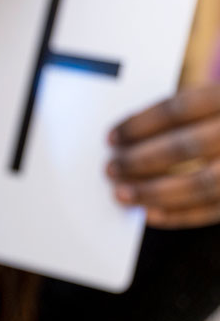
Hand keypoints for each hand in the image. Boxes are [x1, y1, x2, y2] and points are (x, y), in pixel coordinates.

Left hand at [107, 85, 219, 227]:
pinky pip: (213, 210)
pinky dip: (179, 215)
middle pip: (186, 147)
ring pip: (200, 183)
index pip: (180, 109)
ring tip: (124, 194)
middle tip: (111, 168)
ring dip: (154, 192)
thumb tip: (127, 141)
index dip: (140, 124)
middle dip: (142, 160)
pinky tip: (151, 214)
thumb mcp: (215, 105)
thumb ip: (183, 119)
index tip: (112, 137)